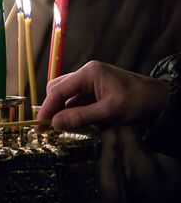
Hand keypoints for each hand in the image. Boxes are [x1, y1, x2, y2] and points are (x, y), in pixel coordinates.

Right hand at [37, 60, 169, 130]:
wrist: (162, 100)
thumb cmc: (138, 102)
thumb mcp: (109, 112)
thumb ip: (80, 117)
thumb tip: (55, 123)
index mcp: (88, 73)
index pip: (59, 90)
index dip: (47, 108)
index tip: (39, 125)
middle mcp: (87, 74)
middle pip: (59, 90)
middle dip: (56, 109)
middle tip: (52, 128)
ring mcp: (92, 81)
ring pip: (69, 97)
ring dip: (71, 113)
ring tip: (78, 127)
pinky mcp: (97, 90)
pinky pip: (81, 101)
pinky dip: (82, 113)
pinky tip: (93, 124)